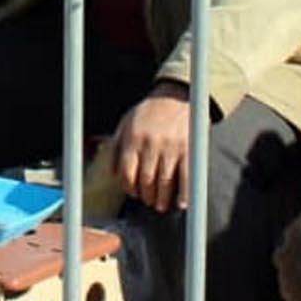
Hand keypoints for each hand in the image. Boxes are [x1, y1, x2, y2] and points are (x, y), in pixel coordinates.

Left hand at [112, 87, 195, 213]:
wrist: (176, 95)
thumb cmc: (148, 113)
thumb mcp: (126, 124)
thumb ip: (116, 148)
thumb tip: (112, 174)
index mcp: (133, 139)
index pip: (127, 174)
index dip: (129, 189)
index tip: (134, 194)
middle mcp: (150, 143)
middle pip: (145, 181)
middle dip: (146, 196)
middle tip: (149, 201)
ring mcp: (170, 146)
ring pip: (164, 183)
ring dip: (162, 199)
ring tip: (161, 205)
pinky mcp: (188, 148)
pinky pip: (186, 177)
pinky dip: (184, 194)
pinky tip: (182, 204)